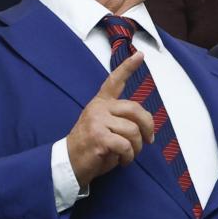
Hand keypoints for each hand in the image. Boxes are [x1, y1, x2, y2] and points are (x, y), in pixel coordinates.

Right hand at [64, 53, 153, 188]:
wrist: (69, 163)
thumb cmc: (92, 146)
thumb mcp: (105, 127)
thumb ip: (121, 119)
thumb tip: (146, 125)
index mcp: (100, 103)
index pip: (114, 81)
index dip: (128, 67)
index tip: (140, 55)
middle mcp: (98, 108)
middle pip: (135, 109)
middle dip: (148, 126)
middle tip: (149, 140)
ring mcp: (97, 121)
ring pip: (133, 130)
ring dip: (137, 147)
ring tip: (129, 154)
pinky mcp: (98, 137)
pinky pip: (125, 145)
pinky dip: (128, 156)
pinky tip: (122, 161)